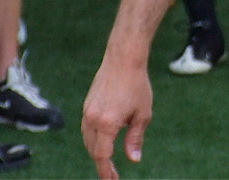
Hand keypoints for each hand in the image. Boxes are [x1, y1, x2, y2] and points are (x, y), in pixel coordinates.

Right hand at [82, 60, 152, 179]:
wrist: (123, 59)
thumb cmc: (137, 85)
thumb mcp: (143, 114)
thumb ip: (135, 138)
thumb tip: (133, 160)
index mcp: (107, 124)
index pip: (102, 156)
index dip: (106, 171)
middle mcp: (92, 120)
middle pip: (93, 150)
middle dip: (102, 163)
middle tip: (113, 173)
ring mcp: (87, 112)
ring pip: (88, 140)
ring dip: (97, 150)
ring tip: (109, 159)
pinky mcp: (86, 105)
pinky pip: (87, 129)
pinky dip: (94, 138)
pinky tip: (104, 138)